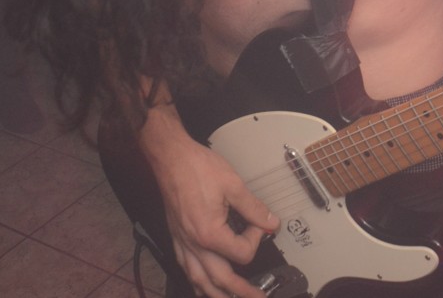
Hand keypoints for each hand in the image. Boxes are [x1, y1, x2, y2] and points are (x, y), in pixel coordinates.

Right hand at [152, 134, 279, 296]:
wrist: (171, 158)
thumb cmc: (197, 168)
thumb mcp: (233, 185)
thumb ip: (254, 209)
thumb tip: (270, 223)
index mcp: (209, 234)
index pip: (242, 253)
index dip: (257, 239)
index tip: (261, 225)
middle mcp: (193, 245)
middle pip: (220, 280)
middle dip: (241, 292)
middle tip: (258, 297)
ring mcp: (183, 243)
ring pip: (198, 281)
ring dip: (216, 294)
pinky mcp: (176, 238)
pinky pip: (185, 269)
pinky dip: (196, 282)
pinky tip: (202, 283)